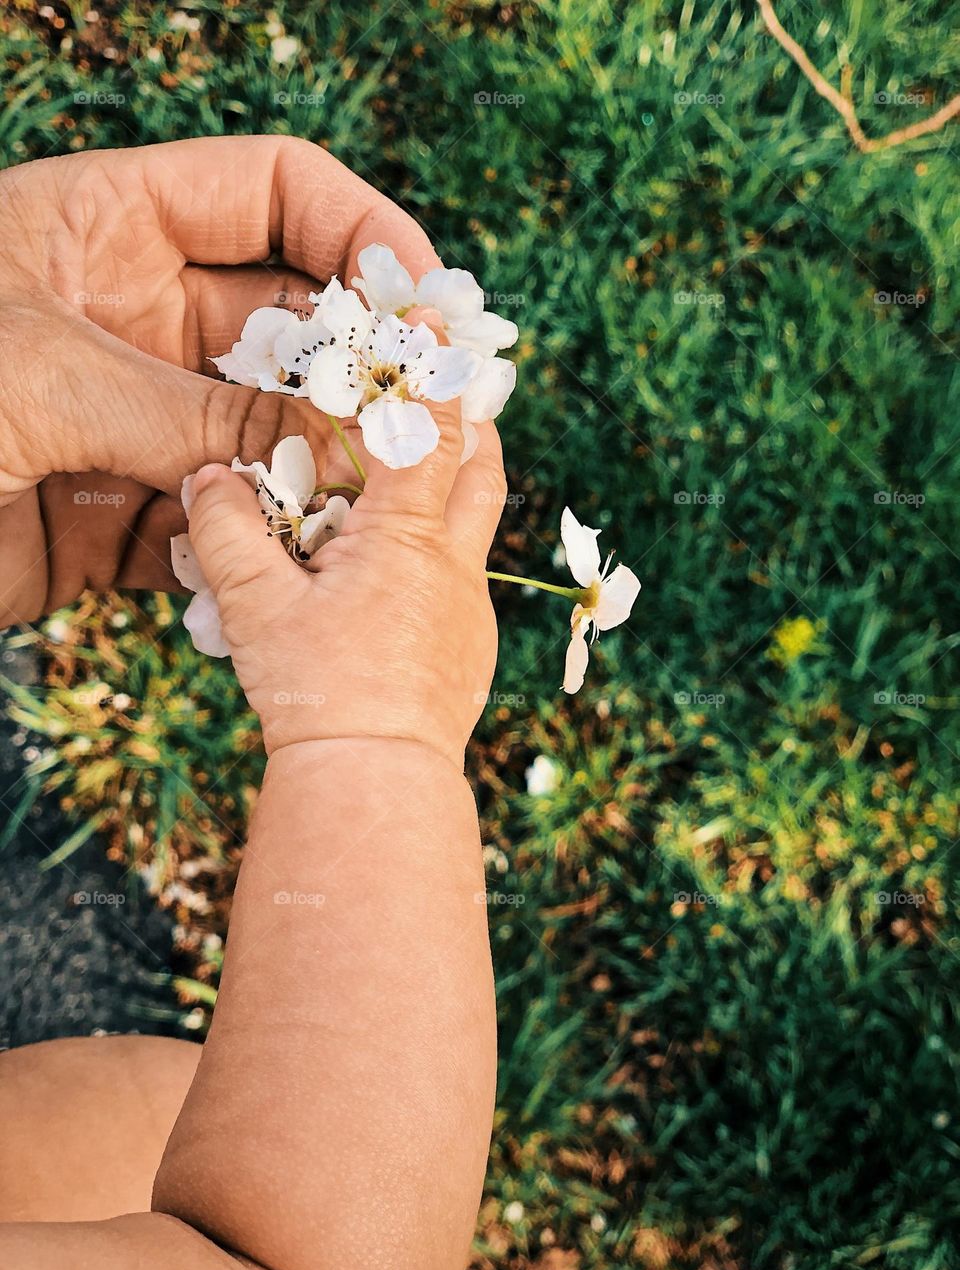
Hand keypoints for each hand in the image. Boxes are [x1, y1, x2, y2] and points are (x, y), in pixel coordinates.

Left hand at [0, 135, 440, 623]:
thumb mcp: (39, 375)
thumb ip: (194, 405)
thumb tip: (337, 436)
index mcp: (106, 226)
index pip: (271, 191)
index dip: (360, 228)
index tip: (423, 293)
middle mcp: (132, 318)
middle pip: (288, 325)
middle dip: (357, 369)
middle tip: (427, 417)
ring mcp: (132, 421)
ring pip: (266, 435)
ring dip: (318, 471)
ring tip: (371, 508)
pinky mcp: (118, 516)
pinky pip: (219, 527)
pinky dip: (259, 552)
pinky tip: (287, 572)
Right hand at [184, 404, 505, 766]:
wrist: (374, 781)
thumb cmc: (316, 692)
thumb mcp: (253, 607)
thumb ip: (227, 531)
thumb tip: (207, 479)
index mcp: (407, 538)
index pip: (431, 432)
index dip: (432, 373)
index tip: (433, 325)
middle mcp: (454, 565)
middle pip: (485, 471)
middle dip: (472, 422)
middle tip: (450, 393)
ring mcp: (470, 608)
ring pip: (477, 527)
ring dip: (458, 487)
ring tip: (422, 474)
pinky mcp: (469, 647)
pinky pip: (462, 580)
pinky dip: (439, 552)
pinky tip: (399, 571)